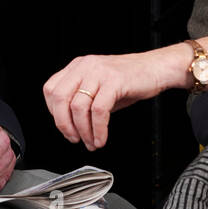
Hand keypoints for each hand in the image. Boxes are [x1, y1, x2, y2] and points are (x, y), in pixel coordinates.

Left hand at [43, 47, 184, 149]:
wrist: (157, 68)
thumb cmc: (130, 79)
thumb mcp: (100, 86)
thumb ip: (83, 100)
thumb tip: (71, 127)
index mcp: (78, 66)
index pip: (51, 89)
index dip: (54, 113)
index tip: (65, 128)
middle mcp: (85, 66)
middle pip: (59, 98)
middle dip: (64, 125)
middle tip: (74, 139)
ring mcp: (99, 72)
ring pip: (78, 107)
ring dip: (84, 131)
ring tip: (92, 142)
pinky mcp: (114, 81)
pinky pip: (99, 111)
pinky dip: (98, 129)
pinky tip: (101, 138)